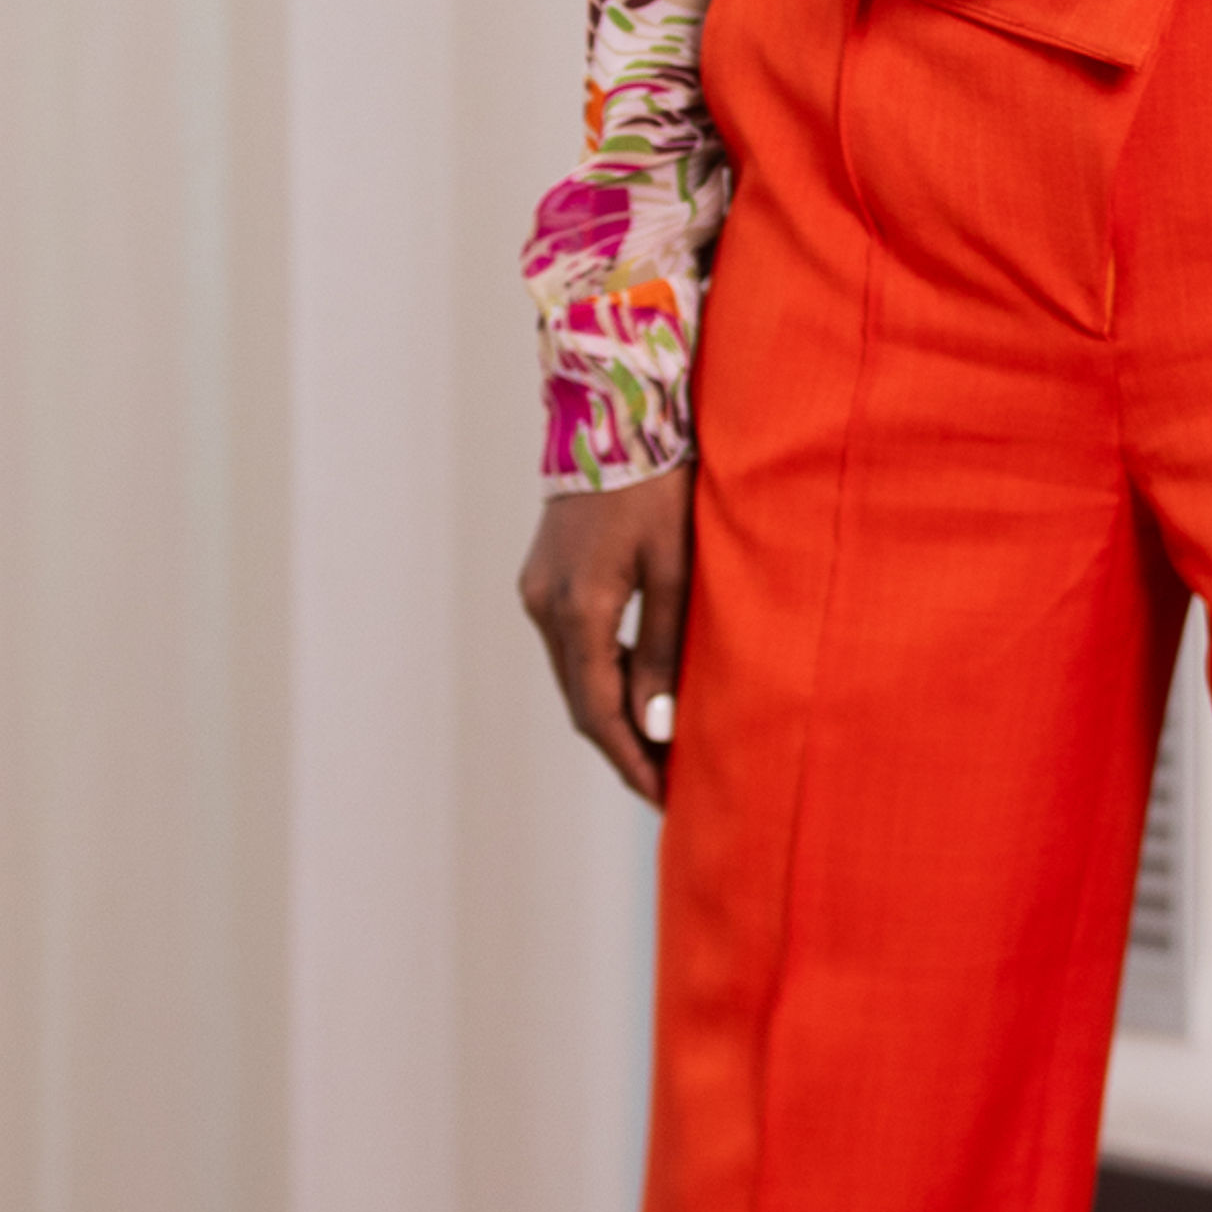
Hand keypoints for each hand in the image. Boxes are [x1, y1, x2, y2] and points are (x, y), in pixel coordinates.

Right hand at [521, 469, 696, 810]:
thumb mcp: (674, 569)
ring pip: (574, 676)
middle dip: (624, 748)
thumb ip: (662, 651)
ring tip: (660, 747)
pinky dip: (601, 676)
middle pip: (580, 702)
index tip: (666, 799)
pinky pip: (570, 645)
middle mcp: (544, 607)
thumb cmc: (659, 483)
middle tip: (669, 785)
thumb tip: (656, 727)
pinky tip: (636, 689)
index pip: (599, 712)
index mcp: (578, 609)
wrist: (612, 412)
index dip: (632, 761)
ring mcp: (537, 591)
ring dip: (611, 714)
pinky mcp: (542, 578)